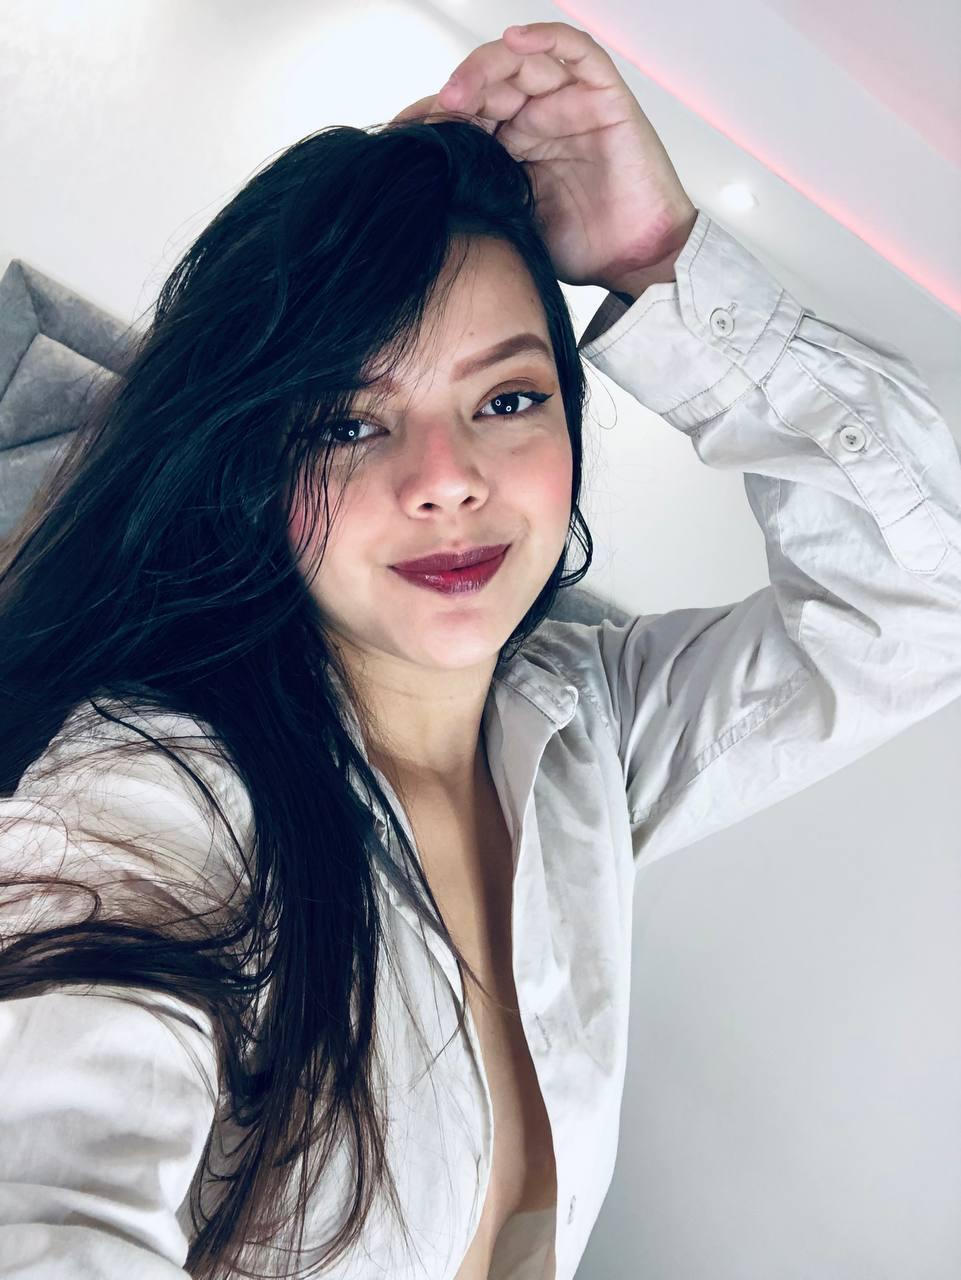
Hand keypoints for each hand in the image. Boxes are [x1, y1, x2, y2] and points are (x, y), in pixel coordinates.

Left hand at [391, 21, 697, 295]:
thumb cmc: (582, 247)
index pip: (467, 114)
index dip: (435, 118)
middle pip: (490, 83)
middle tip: (433, 117)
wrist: (634, 262)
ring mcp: (570, 103)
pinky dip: (547, 38)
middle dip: (457, 94)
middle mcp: (538, 117)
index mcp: (512, 146)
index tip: (403, 137)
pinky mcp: (604, 96)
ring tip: (460, 92)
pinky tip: (516, 41)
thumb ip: (475, 193)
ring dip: (486, 67)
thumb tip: (421, 183)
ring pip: (524, 60)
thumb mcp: (509, 220)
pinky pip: (577, 52)